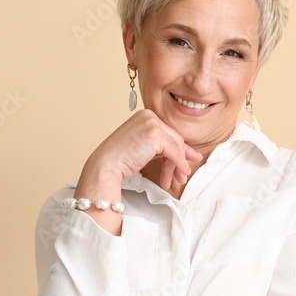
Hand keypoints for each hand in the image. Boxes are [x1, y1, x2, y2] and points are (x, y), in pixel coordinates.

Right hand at [83, 109, 203, 190]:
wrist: (106, 165)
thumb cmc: (120, 159)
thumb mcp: (143, 147)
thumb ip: (160, 147)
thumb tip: (182, 153)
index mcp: (145, 115)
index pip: (168, 132)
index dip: (180, 148)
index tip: (189, 158)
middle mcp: (149, 116)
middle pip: (174, 139)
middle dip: (180, 159)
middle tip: (183, 175)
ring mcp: (152, 124)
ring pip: (176, 146)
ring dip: (179, 165)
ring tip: (179, 179)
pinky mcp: (155, 135)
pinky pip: (174, 152)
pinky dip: (179, 164)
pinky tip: (181, 173)